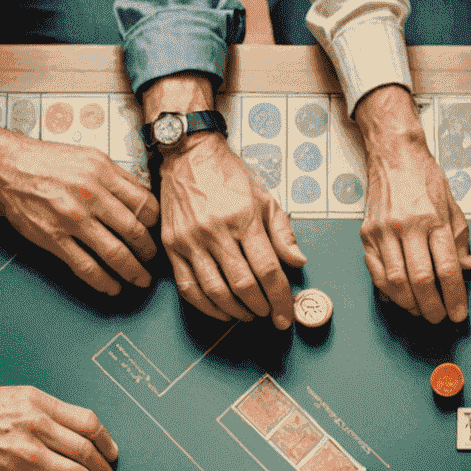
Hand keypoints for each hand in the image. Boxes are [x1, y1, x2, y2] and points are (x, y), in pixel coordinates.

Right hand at [0, 120, 160, 294]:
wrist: (5, 167)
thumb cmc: (46, 162)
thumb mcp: (88, 157)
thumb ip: (115, 179)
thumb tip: (141, 202)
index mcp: (102, 172)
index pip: (144, 204)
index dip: (154, 224)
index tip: (155, 232)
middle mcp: (90, 195)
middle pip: (134, 232)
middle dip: (149, 253)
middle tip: (152, 261)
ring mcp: (72, 219)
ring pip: (115, 254)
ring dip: (133, 272)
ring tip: (140, 280)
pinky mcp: (54, 238)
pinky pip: (86, 267)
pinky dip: (104, 282)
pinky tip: (113, 287)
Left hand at [0, 386, 117, 470]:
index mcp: (26, 459)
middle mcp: (35, 430)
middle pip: (88, 452)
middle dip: (104, 470)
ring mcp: (35, 408)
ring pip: (88, 425)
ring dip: (105, 444)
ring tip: (110, 457)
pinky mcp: (32, 394)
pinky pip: (72, 408)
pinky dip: (89, 423)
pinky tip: (92, 434)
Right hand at [158, 135, 305, 328]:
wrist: (188, 155)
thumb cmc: (229, 177)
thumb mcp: (265, 198)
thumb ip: (282, 233)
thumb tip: (298, 262)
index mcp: (243, 218)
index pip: (268, 270)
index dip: (280, 298)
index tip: (285, 315)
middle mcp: (215, 231)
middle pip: (243, 285)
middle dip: (261, 308)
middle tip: (269, 314)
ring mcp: (190, 241)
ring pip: (215, 292)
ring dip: (236, 311)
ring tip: (249, 314)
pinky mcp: (172, 247)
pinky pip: (188, 288)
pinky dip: (207, 307)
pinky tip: (222, 311)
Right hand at [356, 87, 470, 322]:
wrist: (394, 155)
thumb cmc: (426, 180)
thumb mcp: (453, 207)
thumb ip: (459, 240)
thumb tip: (464, 270)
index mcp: (434, 219)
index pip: (447, 268)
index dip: (454, 297)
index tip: (458, 314)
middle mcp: (408, 226)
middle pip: (421, 280)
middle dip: (432, 307)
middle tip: (439, 319)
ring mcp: (384, 231)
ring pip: (396, 281)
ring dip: (410, 303)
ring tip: (421, 311)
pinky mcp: (367, 234)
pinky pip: (376, 272)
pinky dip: (388, 291)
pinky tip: (400, 298)